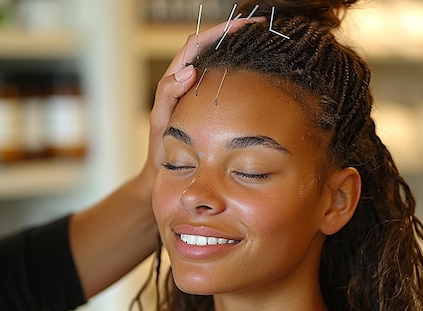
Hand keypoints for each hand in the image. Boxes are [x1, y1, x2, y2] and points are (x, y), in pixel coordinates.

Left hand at [141, 17, 265, 184]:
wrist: (162, 174)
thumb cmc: (161, 151)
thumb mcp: (162, 123)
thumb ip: (167, 96)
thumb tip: (189, 70)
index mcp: (174, 80)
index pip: (197, 44)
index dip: (218, 31)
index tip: (243, 25)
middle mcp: (186, 82)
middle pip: (209, 47)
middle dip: (232, 33)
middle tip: (259, 27)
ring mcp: (197, 93)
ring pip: (217, 63)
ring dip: (236, 50)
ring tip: (260, 42)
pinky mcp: (206, 106)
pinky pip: (223, 82)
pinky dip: (237, 72)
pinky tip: (255, 75)